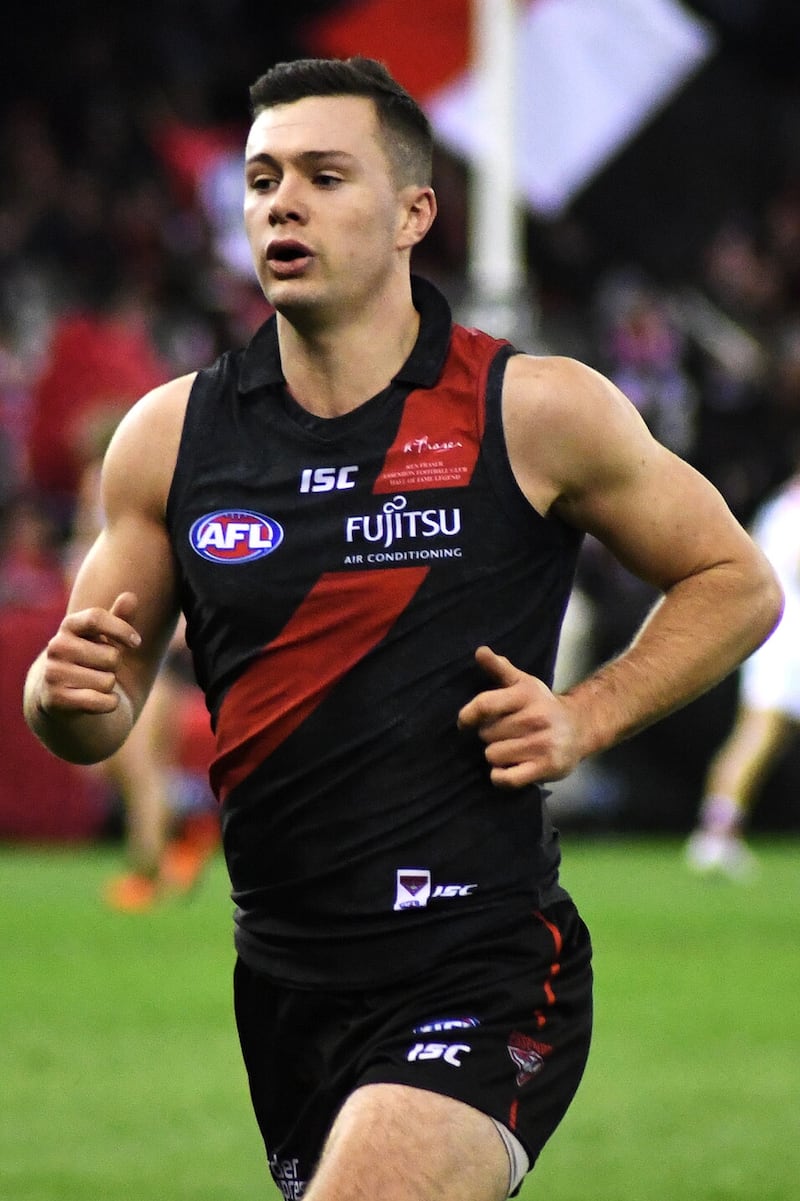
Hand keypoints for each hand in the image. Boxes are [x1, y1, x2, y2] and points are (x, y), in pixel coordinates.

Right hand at [38, 592, 141, 716]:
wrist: (61, 697)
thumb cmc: (90, 660)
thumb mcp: (103, 638)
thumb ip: (118, 618)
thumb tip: (130, 596)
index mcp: (69, 626)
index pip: (95, 618)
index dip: (121, 629)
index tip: (137, 642)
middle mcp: (56, 647)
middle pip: (111, 656)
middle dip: (114, 666)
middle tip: (100, 668)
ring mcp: (53, 674)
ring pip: (108, 681)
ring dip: (109, 686)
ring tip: (93, 684)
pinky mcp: (56, 700)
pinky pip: (102, 702)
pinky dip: (109, 704)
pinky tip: (98, 701)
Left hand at [457, 646, 581, 787]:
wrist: (580, 728)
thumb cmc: (542, 706)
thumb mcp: (523, 683)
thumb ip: (499, 668)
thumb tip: (479, 651)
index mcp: (525, 694)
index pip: (485, 705)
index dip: (467, 716)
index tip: (465, 723)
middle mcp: (535, 718)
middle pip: (486, 734)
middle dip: (490, 736)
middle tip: (506, 734)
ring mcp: (541, 744)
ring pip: (493, 756)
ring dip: (497, 756)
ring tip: (512, 749)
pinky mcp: (546, 768)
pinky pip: (506, 778)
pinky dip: (501, 776)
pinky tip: (509, 768)